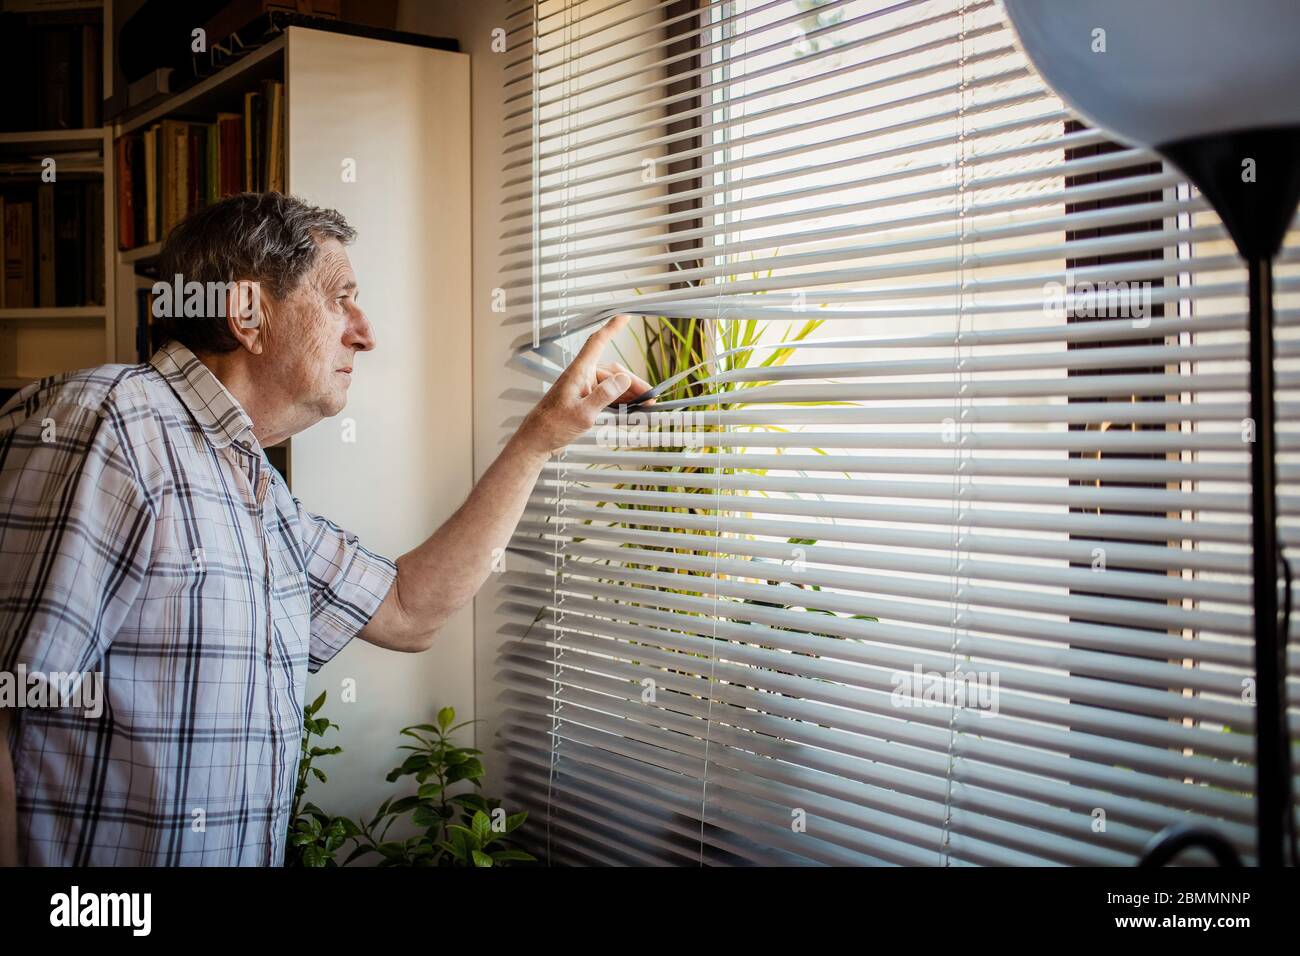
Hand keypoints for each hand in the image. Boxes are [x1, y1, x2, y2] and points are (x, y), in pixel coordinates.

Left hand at [514, 314, 653, 459]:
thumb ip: (604, 395)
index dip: (612, 328)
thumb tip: (623, 379)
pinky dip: (619, 400)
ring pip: (611, 384)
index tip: (625, 316)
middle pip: (613, 371)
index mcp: (578, 372)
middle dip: (634, 383)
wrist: (537, 441)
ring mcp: (582, 388)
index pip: (597, 343)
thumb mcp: (583, 414)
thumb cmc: (553, 426)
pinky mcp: (582, 400)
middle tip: (651, 398)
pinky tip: (629, 409)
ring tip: (645, 405)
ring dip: (628, 393)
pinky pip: (605, 395)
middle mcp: (581, 376)